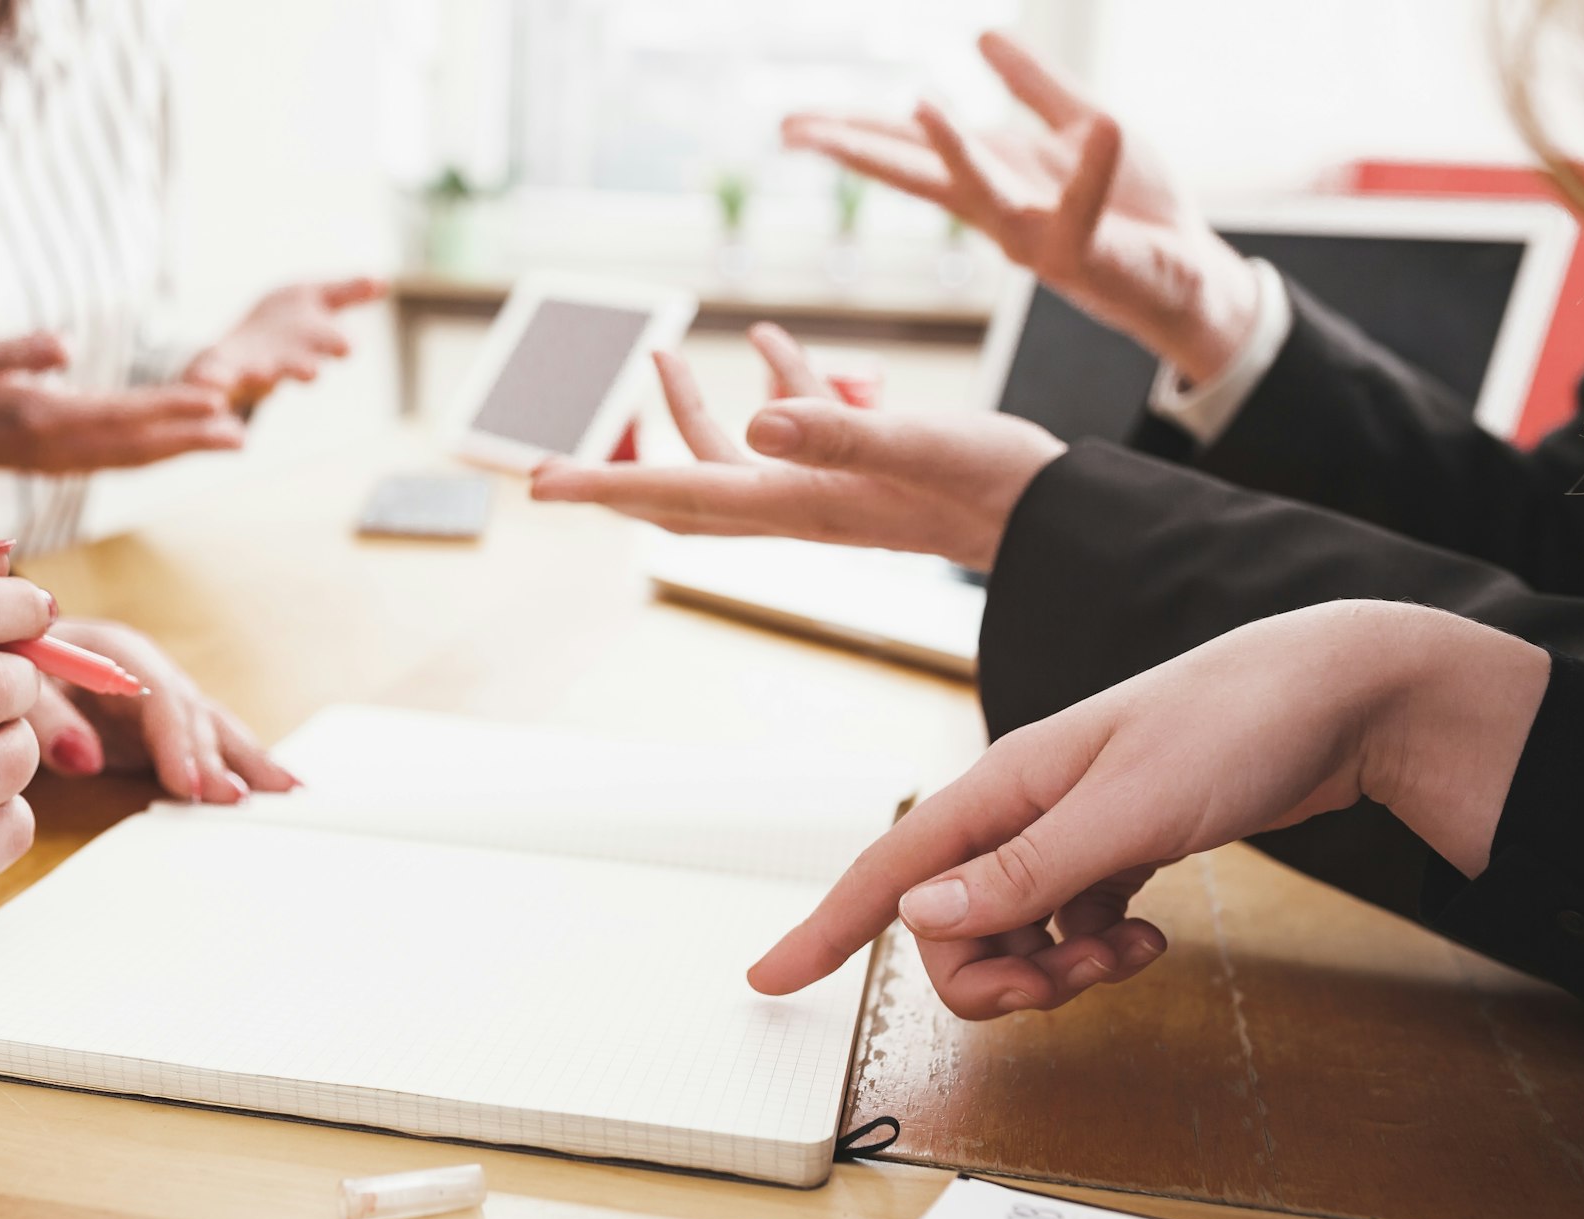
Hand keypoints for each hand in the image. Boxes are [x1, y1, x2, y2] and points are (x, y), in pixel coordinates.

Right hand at [0, 334, 246, 487]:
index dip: (171, 408)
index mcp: (42, 419)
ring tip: (231, 440)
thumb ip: (13, 352)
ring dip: (182, 449)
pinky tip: (182, 444)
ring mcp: (60, 461)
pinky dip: (156, 452)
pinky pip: (119, 460)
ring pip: (133, 458)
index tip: (215, 400)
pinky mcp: (58, 462)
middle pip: (139, 446)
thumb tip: (61, 345)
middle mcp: (58, 449)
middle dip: (192, 439)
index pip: (122, 415)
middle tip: (242, 434)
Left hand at [22, 619, 299, 802]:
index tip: (186, 784)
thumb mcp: (15, 685)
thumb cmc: (5, 666)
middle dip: (216, 760)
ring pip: (213, 729)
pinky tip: (276, 787)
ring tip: (288, 794)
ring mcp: (162, 700)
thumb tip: (85, 759)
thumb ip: (45, 716)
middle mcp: (151, 673)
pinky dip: (240, 765)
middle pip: (195, 716)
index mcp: (119, 653)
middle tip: (235, 802)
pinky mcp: (162, 728)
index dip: (177, 741)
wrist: (3, 653)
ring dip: (247, 762)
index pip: (160, 697)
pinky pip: (209, 744)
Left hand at [183, 277, 389, 415]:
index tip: (346, 346)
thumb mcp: (318, 299)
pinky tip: (204, 380)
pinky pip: (218, 375)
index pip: (331, 344)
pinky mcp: (224, 368)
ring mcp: (257, 367)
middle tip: (310, 373)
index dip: (338, 345)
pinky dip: (212, 380)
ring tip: (257, 375)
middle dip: (304, 369)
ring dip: (261, 376)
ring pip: (263, 375)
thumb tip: (383, 279)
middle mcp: (289, 361)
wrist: (247, 344)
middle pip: (300, 366)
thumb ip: (348, 292)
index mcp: (314, 344)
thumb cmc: (290, 322)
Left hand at [530, 323, 1062, 570]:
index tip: (534, 482)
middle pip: (680, 491)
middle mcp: (795, 501)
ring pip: (732, 455)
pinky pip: (796, 426)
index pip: (672, 493)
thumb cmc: (988, 485)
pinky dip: (775, 384)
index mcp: (790, 501)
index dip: (599, 488)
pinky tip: (773, 338)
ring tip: (662, 349)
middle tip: (554, 462)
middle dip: (617, 473)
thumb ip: (837, 432)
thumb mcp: (913, 445)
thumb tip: (755, 420)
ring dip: (691, 408)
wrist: (1049, 515)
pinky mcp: (859, 466)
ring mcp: (825, 486)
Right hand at [748, 603, 1551, 1019]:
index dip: (824, 927)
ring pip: (1011, 935)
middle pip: (952, 927)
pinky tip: (1146, 938)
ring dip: (1057, 970)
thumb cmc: (1233, 726)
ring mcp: (1065, 830)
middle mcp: (1020, 808)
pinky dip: (1095, 951)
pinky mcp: (1111, 848)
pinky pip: (1065, 925)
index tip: (769, 978)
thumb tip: (922, 918)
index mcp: (1003, 786)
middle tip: (1076, 980)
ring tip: (1129, 955)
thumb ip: (1026, 870)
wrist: (1335, 695)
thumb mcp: (1128, 809)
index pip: (889, 867)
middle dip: (999, 978)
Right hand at [783, 31, 1258, 383]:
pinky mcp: (1089, 253)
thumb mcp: (1082, 123)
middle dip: (858, 152)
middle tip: (795, 132)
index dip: (851, 134)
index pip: (908, 152)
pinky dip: (1096, 172)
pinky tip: (1105, 124)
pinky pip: (1088, 210)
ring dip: (955, 151)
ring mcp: (1038, 237)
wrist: (1192, 274)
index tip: (793, 125)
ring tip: (921, 104)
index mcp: (992, 178)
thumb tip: (980, 37)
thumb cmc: (1134, 208)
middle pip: (916, 175)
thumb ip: (1033, 84)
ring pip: (986, 195)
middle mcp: (998, 213)